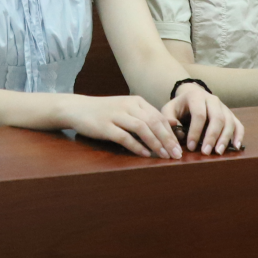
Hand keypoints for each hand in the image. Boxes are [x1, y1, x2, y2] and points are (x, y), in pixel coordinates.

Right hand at [59, 94, 183, 158]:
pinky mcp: (105, 126)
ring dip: (155, 143)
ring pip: (142, 128)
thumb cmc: (104, 111)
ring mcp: (116, 115)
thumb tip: (168, 129)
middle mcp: (128, 106)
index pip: (159, 117)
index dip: (171, 133)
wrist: (77, 108)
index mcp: (136, 101)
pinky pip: (125, 137)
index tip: (180, 147)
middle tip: (177, 154)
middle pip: (154, 122)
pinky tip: (145, 155)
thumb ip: (144, 117)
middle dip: (168, 139)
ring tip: (164, 156)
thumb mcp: (126, 109)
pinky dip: (137, 146)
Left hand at [160, 84, 242, 153]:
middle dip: (211, 136)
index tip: (191, 147)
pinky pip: (238, 124)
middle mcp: (213, 100)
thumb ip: (168, 118)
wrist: (192, 96)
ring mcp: (224, 107)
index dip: (195, 132)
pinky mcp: (230, 114)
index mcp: (196, 96)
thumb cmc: (180, 106)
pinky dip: (239, 135)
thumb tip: (175, 129)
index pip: (199, 114)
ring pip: (229, 122)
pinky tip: (236, 147)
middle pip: (217, 118)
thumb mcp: (169, 109)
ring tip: (219, 152)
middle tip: (206, 152)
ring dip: (225, 138)